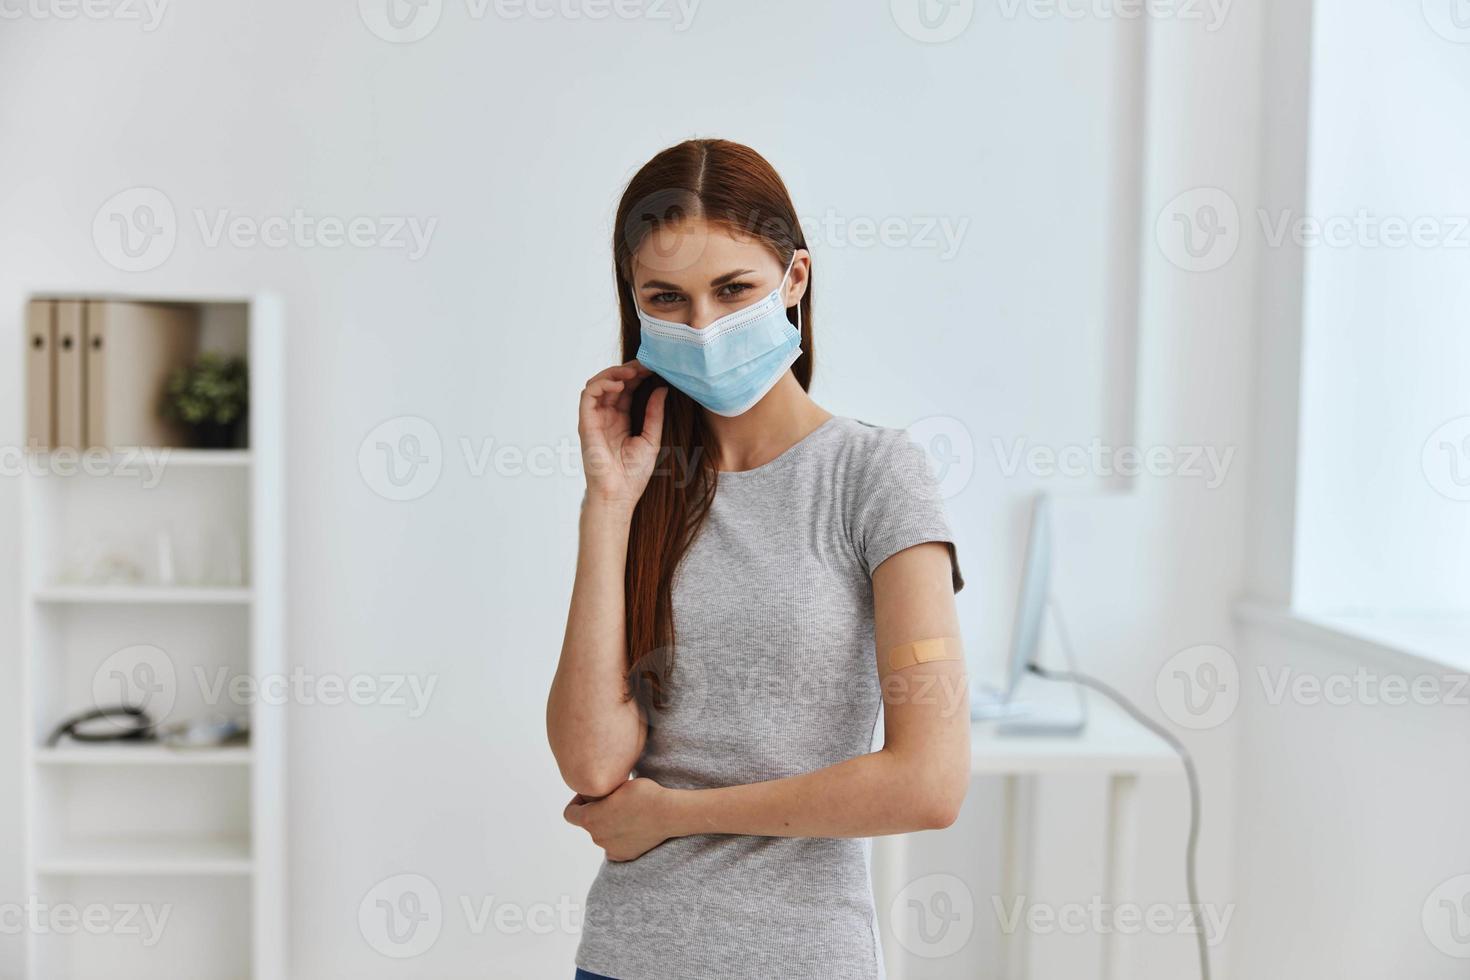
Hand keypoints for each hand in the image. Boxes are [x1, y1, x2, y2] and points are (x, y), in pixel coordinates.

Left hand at [563, 777, 674, 861]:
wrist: (669, 813)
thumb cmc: (644, 793)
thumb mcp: (617, 784)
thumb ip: (600, 792)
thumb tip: (592, 794)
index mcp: (590, 818)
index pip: (570, 814)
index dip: (578, 802)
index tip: (593, 797)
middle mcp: (596, 837)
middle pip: (589, 824)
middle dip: (597, 813)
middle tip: (616, 802)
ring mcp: (610, 849)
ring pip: (603, 834)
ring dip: (610, 825)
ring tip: (629, 813)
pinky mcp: (624, 856)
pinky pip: (615, 845)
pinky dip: (621, 837)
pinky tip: (635, 827)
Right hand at [578, 361, 668, 513]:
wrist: (619, 494)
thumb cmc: (633, 474)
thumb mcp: (652, 439)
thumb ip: (655, 414)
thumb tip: (662, 388)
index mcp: (622, 419)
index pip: (627, 389)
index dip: (639, 376)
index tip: (655, 368)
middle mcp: (606, 416)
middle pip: (613, 382)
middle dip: (629, 370)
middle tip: (646, 365)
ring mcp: (595, 418)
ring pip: (598, 384)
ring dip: (614, 373)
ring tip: (633, 372)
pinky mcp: (585, 423)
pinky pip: (588, 395)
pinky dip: (602, 384)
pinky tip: (619, 384)